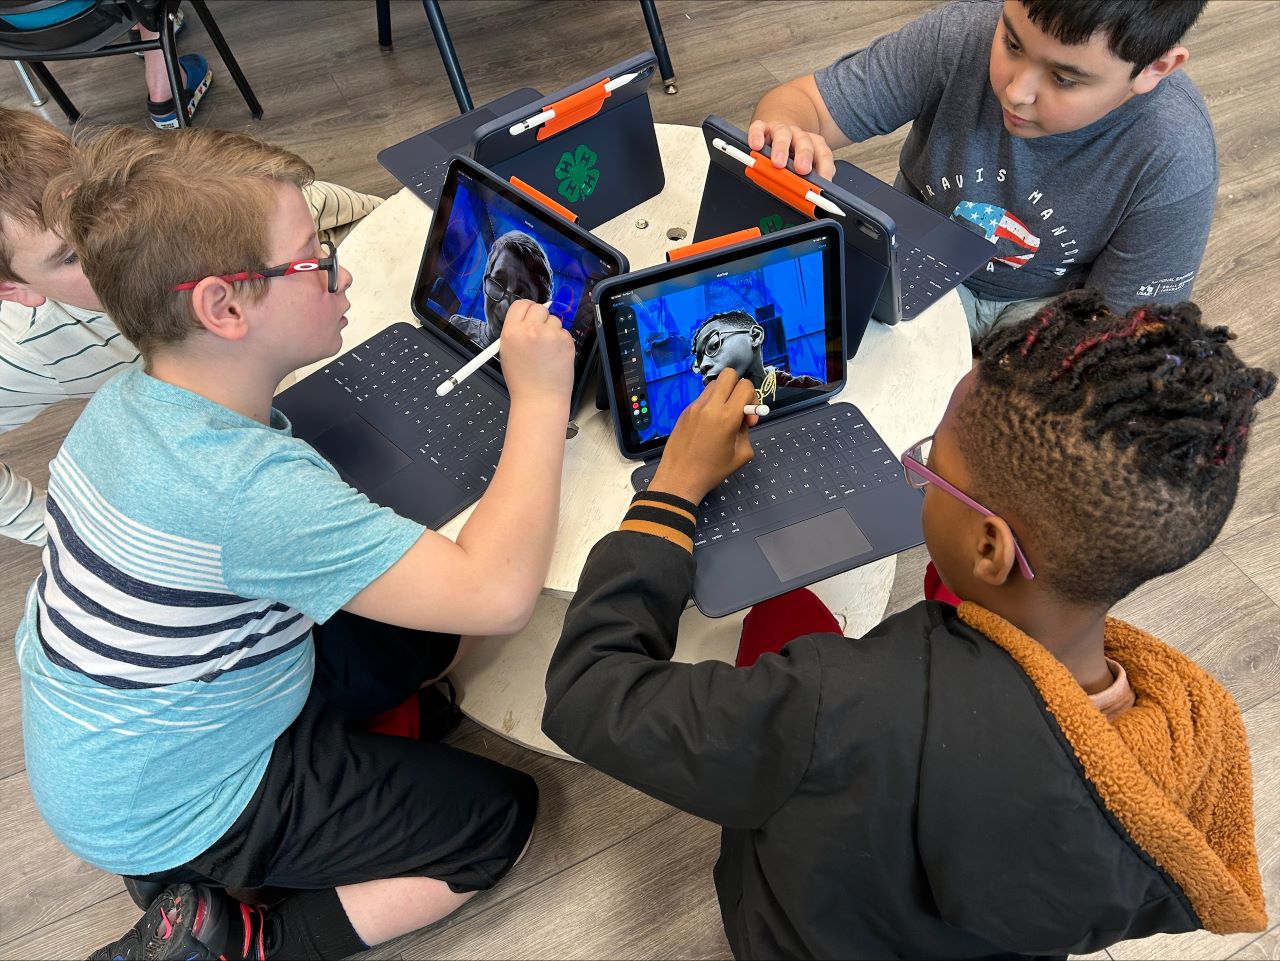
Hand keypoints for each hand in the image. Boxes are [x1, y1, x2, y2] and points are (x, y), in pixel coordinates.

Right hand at [499, 299, 574, 409]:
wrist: (539, 399)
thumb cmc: (523, 381)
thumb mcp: (507, 352)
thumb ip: (516, 331)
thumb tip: (526, 317)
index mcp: (512, 331)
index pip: (520, 304)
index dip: (526, 309)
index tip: (530, 314)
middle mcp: (531, 330)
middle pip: (538, 308)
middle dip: (540, 318)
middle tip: (540, 332)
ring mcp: (550, 335)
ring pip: (554, 320)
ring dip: (552, 330)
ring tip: (547, 351)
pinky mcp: (566, 341)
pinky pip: (564, 332)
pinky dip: (561, 341)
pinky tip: (555, 356)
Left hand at [650, 370, 758, 504]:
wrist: (679, 478)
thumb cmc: (712, 471)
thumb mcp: (741, 455)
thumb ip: (747, 431)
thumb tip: (743, 418)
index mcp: (727, 416)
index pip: (746, 386)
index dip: (753, 399)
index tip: (748, 420)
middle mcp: (710, 406)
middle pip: (729, 375)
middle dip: (738, 388)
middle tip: (738, 408)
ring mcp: (695, 406)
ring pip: (715, 384)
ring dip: (724, 394)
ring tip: (723, 416)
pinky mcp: (685, 411)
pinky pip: (703, 398)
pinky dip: (711, 404)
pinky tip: (709, 425)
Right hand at [747, 119, 835, 178]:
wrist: (776, 134)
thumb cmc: (790, 156)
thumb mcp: (804, 167)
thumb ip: (812, 177)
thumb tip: (815, 192)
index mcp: (812, 145)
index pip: (823, 154)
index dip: (824, 168)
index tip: (823, 183)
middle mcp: (798, 136)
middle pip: (805, 142)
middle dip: (804, 155)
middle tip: (802, 169)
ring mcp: (780, 130)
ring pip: (783, 134)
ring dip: (781, 148)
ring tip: (777, 163)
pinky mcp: (762, 128)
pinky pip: (759, 128)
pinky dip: (757, 136)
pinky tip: (756, 146)